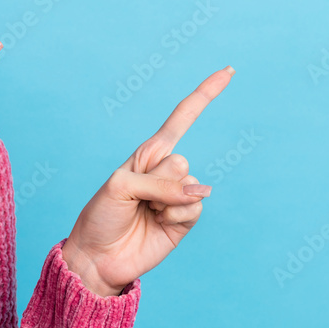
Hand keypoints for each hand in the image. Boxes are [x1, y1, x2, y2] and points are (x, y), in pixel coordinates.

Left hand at [61, 66, 234, 295]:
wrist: (99, 255)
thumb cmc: (102, 215)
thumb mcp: (121, 186)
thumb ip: (160, 183)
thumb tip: (200, 192)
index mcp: (149, 153)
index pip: (182, 118)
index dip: (205, 94)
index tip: (229, 71)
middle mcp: (166, 171)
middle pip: (181, 160)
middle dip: (158, 180)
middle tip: (136, 197)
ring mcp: (178, 195)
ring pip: (190, 185)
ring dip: (164, 200)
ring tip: (144, 212)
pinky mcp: (185, 219)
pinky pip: (194, 206)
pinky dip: (175, 214)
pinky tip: (158, 222)